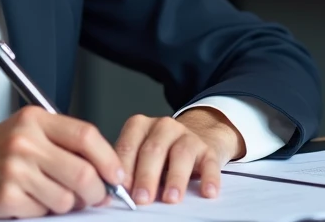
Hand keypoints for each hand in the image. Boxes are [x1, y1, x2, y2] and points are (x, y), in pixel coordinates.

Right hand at [0, 106, 125, 217]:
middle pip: (83, 172)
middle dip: (96, 191)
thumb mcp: (29, 131)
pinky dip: (42, 209)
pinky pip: (44, 211)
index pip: (86, 136)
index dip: (109, 159)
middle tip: (95, 195)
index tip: (116, 174)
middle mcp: (26, 141)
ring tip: (48, 192)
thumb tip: (105, 170)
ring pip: (67, 198)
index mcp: (35, 120)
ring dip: (66, 203)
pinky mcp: (8, 196)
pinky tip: (29, 197)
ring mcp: (16, 169)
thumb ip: (65, 143)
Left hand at [115, 108, 243, 204]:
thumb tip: (115, 191)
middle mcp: (163, 126)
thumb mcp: (139, 154)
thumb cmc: (160, 153)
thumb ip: (128, 167)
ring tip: (171, 198)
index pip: (128, 146)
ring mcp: (187, 135)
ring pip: (181, 154)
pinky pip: (209, 163)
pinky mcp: (208, 149)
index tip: (121, 188)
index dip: (124, 168)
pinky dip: (209, 178)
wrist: (196, 138)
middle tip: (142, 198)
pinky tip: (207, 192)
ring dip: (175, 178)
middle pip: (153, 150)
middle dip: (146, 176)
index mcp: (140, 126)